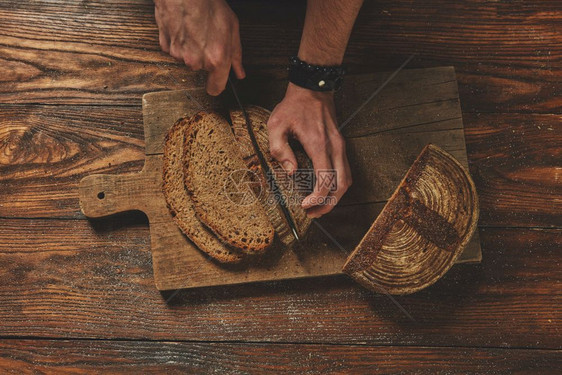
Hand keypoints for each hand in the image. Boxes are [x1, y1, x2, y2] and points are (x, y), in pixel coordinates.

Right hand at [154, 0, 244, 94]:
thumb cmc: (208, 4)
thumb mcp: (232, 28)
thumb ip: (236, 55)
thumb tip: (239, 72)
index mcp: (216, 59)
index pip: (216, 88)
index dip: (216, 86)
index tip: (216, 83)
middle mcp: (197, 61)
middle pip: (202, 68)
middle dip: (204, 57)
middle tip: (207, 37)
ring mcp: (180, 55)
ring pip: (188, 59)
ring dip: (191, 48)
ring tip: (195, 28)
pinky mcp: (166, 46)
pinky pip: (174, 49)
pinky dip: (178, 41)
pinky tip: (183, 27)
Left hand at [267, 83, 351, 217]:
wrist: (312, 89)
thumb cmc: (293, 107)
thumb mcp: (276, 124)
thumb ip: (279, 149)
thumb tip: (291, 171)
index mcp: (319, 144)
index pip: (326, 179)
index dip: (317, 198)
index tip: (305, 205)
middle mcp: (335, 148)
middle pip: (341, 185)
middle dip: (328, 204)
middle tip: (312, 213)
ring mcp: (341, 147)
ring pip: (346, 180)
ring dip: (335, 197)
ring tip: (318, 206)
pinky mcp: (341, 146)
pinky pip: (345, 171)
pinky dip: (337, 186)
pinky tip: (324, 191)